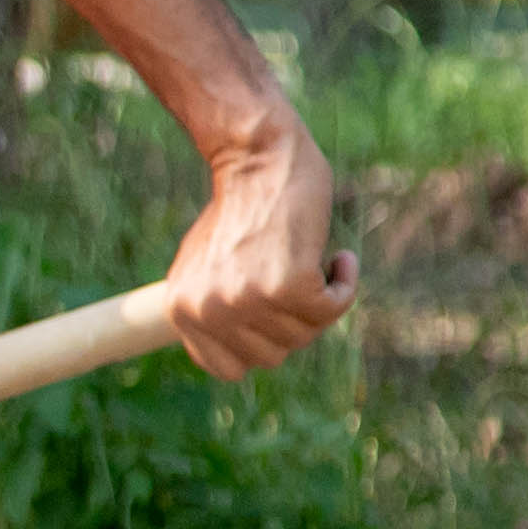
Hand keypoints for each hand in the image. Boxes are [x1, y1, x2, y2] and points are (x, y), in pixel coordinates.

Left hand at [165, 119, 354, 377]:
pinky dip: (345, 284)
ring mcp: (246, 300)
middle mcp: (209, 311)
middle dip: (292, 324)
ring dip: (320, 301)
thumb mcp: (205, 268)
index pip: (228, 368)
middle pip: (273, 355)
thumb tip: (242, 363)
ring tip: (314, 261)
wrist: (258, 160)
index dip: (259, 346)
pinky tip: (340, 257)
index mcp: (181, 310)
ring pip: (305, 334)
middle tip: (299, 282)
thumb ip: (213, 314)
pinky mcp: (287, 285)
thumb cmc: (236, 211)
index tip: (274, 316)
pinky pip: (334, 308)